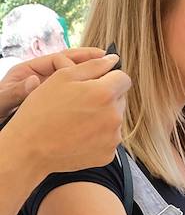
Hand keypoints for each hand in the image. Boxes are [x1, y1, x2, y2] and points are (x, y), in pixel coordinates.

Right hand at [5, 51, 129, 175]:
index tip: (96, 82)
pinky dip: (99, 136)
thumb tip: (113, 59)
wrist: (30, 149)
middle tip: (80, 103)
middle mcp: (115, 116)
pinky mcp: (109, 154)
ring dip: (102, 117)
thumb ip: (93, 65)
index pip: (124, 78)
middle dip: (106, 97)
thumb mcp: (62, 77)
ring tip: (77, 121)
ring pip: (115, 119)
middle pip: (120, 99)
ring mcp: (113, 137)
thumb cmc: (42, 110)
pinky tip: (79, 135)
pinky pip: (109, 139)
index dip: (109, 78)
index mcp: (105, 93)